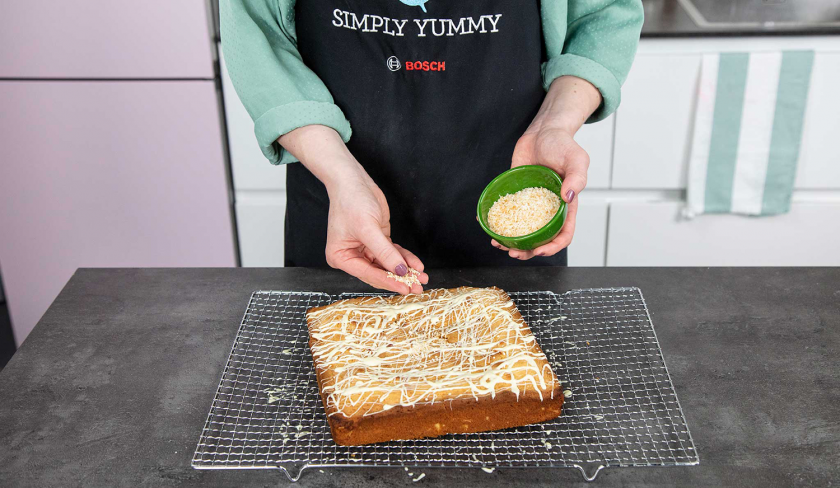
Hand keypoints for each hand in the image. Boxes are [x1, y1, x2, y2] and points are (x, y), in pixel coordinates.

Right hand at [278, 124, 427, 293]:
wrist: (352, 180)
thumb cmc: (351, 201)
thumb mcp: (368, 228)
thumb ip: (385, 252)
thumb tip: (400, 271)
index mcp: (341, 257)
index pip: (369, 274)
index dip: (389, 281)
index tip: (405, 287)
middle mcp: (352, 256)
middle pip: (379, 272)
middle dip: (400, 278)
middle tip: (418, 287)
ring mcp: (366, 249)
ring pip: (388, 265)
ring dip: (405, 270)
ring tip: (422, 278)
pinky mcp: (378, 240)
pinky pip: (393, 253)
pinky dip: (405, 258)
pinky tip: (417, 264)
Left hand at [492, 76, 599, 260]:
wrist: (543, 131)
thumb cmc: (564, 145)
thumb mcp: (577, 159)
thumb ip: (577, 178)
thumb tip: (569, 197)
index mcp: (565, 206)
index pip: (563, 234)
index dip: (553, 247)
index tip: (540, 251)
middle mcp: (548, 208)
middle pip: (540, 238)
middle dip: (527, 250)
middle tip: (513, 252)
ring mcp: (531, 203)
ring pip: (522, 230)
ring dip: (510, 241)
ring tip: (497, 243)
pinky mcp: (516, 194)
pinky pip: (506, 211)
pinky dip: (496, 220)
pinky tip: (484, 222)